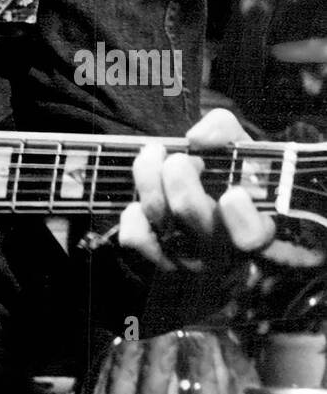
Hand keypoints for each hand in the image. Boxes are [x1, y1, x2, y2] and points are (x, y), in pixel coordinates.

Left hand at [120, 107, 322, 273]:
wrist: (211, 212)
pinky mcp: (160, 262)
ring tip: (156, 156)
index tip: (233, 193)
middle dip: (178, 173)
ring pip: (158, 214)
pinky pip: (135, 236)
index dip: (243, 219)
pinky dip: (134, 212)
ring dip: (150, 175)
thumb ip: (224, 131)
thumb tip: (196, 139)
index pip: (253, 237)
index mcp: (257, 227)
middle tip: (180, 158)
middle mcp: (225, 251)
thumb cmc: (232, 179)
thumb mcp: (241, 150)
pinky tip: (145, 199)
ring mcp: (191, 260)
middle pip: (190, 211)